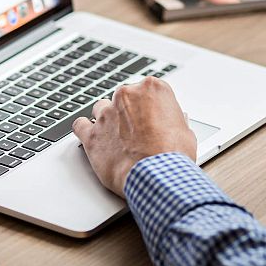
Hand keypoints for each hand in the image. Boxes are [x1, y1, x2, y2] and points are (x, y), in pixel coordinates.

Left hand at [72, 77, 196, 196]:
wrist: (156, 176)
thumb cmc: (173, 155)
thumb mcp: (185, 132)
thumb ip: (174, 121)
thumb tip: (174, 122)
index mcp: (152, 89)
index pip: (147, 91)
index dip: (150, 107)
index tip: (152, 119)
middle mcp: (127, 95)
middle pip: (123, 98)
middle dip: (129, 113)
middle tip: (138, 133)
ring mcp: (106, 113)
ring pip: (101, 108)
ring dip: (108, 120)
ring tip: (117, 138)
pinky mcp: (92, 134)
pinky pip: (80, 125)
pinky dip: (85, 130)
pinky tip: (93, 138)